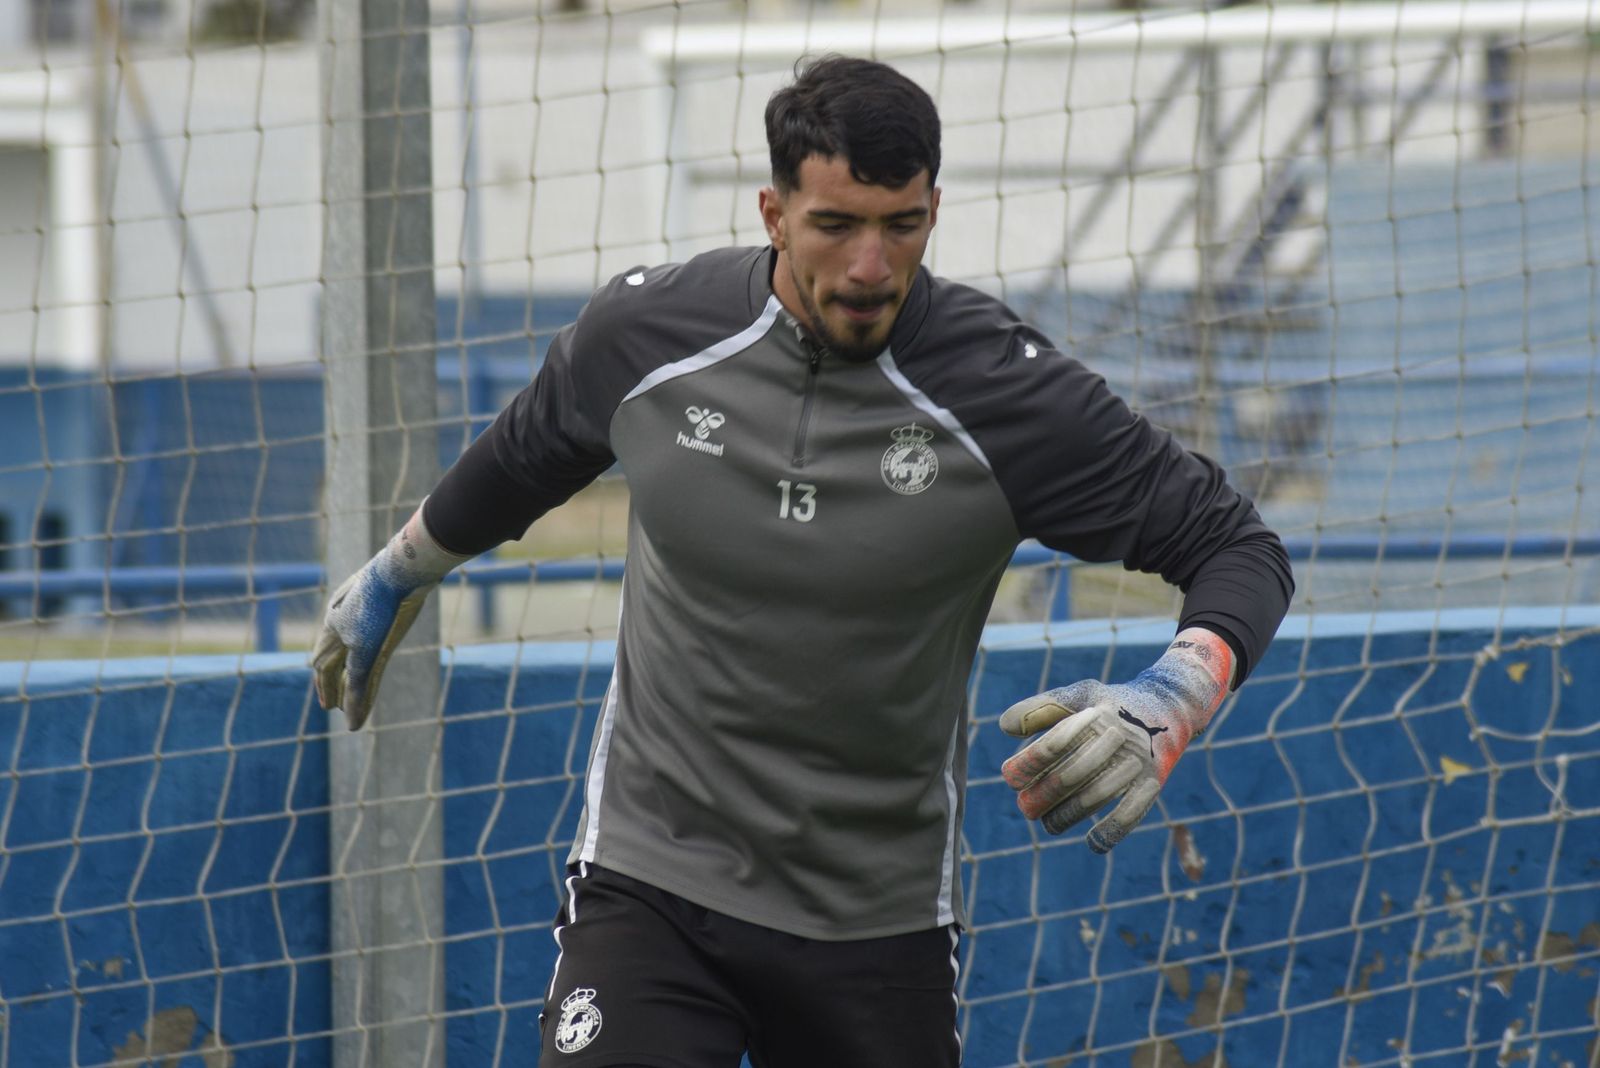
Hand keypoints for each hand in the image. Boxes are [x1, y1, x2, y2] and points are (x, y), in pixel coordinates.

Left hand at [312, 504, 466, 729]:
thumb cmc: (406, 564)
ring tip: (333, 711)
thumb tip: (426, 563)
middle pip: (327, 658)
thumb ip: (405, 575)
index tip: (325, 667)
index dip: (327, 658)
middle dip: (327, 681)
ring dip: (337, 694)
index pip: (330, 638)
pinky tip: (353, 723)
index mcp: (345, 607)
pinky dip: (357, 704)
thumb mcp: (398, 573)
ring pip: (341, 674)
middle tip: (328, 702)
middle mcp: (342, 623)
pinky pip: (359, 683)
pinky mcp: (366, 650)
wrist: (404, 566)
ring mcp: (353, 638)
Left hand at [998, 628, 1233, 852]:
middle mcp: (1116, 737)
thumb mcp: (1079, 694)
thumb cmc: (1111, 703)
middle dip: (1041, 796)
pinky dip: (1109, 833)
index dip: (1027, 764)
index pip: (1053, 744)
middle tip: (1025, 808)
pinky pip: (1130, 814)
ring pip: (1094, 798)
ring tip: (1049, 824)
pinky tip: (1092, 843)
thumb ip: (1042, 708)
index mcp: (1093, 714)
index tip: (1009, 778)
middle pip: (1070, 776)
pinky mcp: (1153, 782)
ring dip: (1066, 817)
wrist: (1170, 705)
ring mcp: (1136, 762)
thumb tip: (1005, 727)